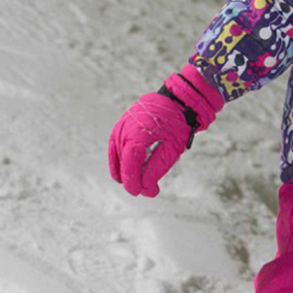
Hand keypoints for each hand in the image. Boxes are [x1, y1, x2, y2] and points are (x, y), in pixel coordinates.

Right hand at [108, 65, 221, 197]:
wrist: (175, 99)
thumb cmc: (177, 123)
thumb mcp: (172, 148)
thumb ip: (157, 168)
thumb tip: (145, 188)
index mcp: (137, 134)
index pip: (130, 165)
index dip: (133, 181)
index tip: (139, 193)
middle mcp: (124, 130)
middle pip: (122, 163)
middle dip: (133, 179)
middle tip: (148, 191)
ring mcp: (120, 127)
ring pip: (117, 157)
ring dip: (126, 171)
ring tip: (141, 183)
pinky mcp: (120, 127)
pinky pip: (115, 148)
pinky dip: (120, 161)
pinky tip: (127, 173)